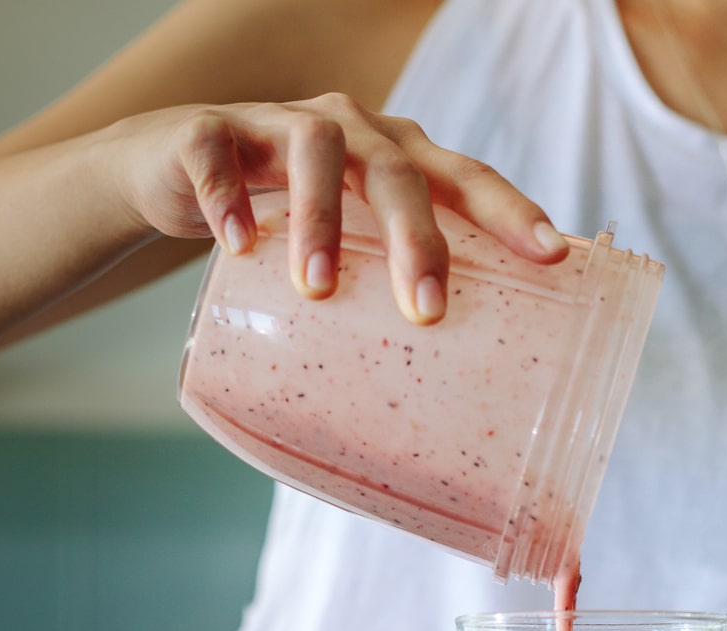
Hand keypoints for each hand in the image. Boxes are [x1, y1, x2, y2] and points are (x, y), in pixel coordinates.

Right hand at [103, 94, 568, 322]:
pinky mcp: (208, 132)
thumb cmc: (284, 219)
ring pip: (313, 152)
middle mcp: (350, 130)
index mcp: (395, 158)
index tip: (552, 254)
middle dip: (416, 238)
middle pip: (396, 170)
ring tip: (318, 286)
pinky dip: (228, 198)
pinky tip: (240, 244)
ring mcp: (277, 124)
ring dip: (321, 218)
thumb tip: (431, 411)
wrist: (174, 167)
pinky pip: (218, 156)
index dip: (509, 210)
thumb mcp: (345, 247)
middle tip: (425, 309)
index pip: (463, 178)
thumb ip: (382, 294)